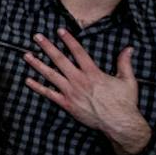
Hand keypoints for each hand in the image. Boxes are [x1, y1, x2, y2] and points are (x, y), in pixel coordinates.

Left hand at [22, 32, 150, 154]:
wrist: (119, 123)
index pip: (78, 52)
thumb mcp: (128, 80)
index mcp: (93, 73)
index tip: (60, 30)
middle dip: (48, 47)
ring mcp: (71, 92)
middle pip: (60, 60)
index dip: (69, 40)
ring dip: (38, 64)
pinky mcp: (67, 104)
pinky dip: (38, 87)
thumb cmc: (125, 102)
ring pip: (51, 75)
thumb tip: (129, 48)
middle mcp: (79, 80)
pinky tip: (27, 80)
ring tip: (27, 55)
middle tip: (37, 37)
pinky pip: (49, 94)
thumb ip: (124, 63)